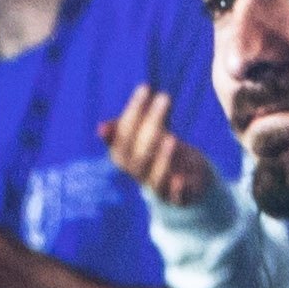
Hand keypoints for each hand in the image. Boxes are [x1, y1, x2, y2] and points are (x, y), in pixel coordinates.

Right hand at [102, 82, 216, 209]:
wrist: (186, 181)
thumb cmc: (160, 152)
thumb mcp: (146, 137)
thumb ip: (129, 130)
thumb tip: (102, 127)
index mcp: (125, 158)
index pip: (123, 136)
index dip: (132, 113)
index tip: (145, 88)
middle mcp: (139, 173)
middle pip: (138, 154)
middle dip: (149, 125)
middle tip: (164, 97)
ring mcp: (159, 187)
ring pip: (154, 178)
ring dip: (160, 159)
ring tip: (171, 137)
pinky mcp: (180, 198)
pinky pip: (176, 199)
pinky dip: (176, 191)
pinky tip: (180, 179)